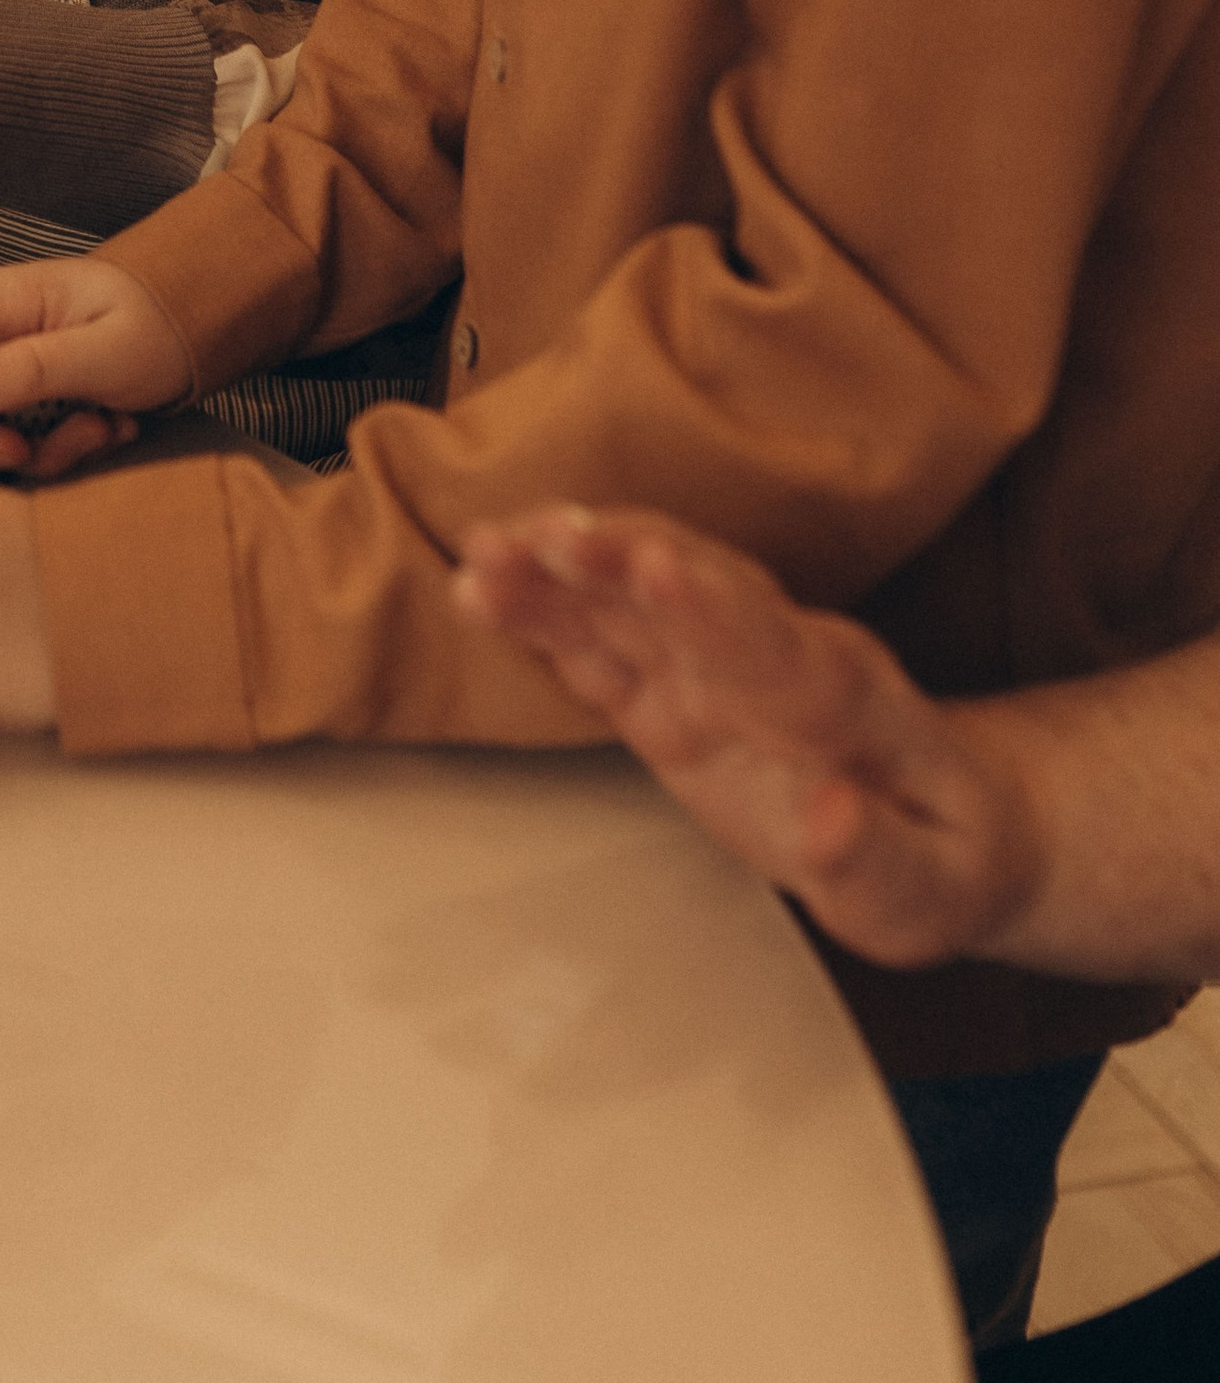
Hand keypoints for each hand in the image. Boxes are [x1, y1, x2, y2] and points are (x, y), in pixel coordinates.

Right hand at [0, 254, 195, 477]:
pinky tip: (114, 428)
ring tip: (102, 425)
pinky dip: (67, 455)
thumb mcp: (105, 347)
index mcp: (1, 304)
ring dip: (39, 451)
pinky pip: (23, 458)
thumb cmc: (158, 319)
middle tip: (22, 448)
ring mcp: (14, 381)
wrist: (206, 330)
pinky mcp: (36, 414)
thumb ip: (32, 369)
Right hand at [455, 506, 1044, 969]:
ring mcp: (711, 665)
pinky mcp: (667, 689)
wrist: (943, 815)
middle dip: (614, 556)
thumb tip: (829, 820)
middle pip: (688, 586)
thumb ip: (880, 860)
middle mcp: (770, 655)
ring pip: (629, 599)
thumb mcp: (936, 891)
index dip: (713, 604)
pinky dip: (542, 611)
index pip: (771, 643)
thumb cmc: (941, 854)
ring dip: (559, 571)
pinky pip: (599, 640)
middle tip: (543, 536)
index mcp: (842, 696)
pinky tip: (483, 588)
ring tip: (485, 552)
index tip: (658, 565)